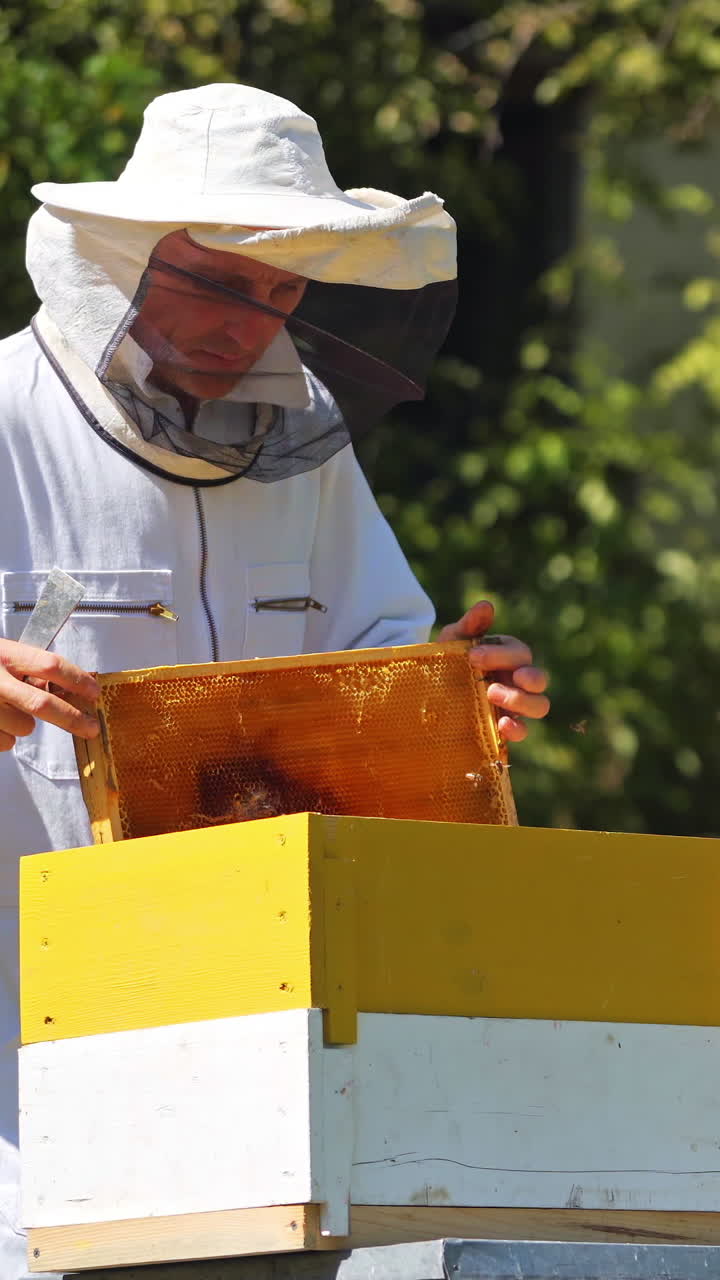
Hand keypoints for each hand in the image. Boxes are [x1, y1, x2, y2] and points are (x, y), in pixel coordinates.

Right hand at [0, 638, 99, 752]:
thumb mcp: (3, 654)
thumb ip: (29, 668)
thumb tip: (68, 688)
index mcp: (5, 654)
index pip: (51, 665)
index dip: (78, 680)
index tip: (94, 692)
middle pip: (43, 704)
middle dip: (73, 719)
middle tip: (91, 727)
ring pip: (25, 727)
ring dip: (25, 724)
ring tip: (7, 709)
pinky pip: (6, 742)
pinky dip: (6, 736)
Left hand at [438, 600, 549, 743]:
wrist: (426, 689)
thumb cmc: (447, 659)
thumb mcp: (454, 640)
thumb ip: (470, 625)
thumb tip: (486, 605)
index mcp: (510, 657)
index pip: (520, 654)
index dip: (501, 655)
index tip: (473, 656)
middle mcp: (518, 681)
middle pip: (539, 679)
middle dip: (525, 678)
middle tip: (493, 680)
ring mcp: (515, 705)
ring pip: (539, 705)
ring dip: (521, 701)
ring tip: (492, 695)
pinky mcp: (505, 727)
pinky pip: (523, 731)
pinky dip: (518, 729)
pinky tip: (502, 725)